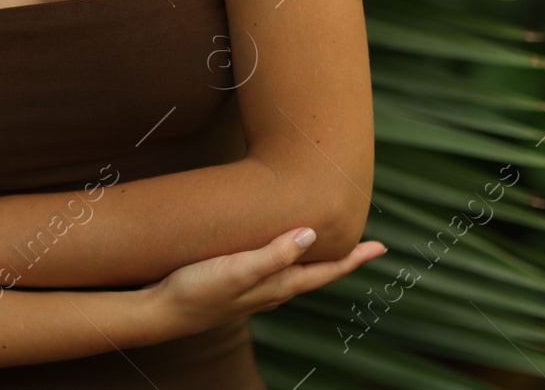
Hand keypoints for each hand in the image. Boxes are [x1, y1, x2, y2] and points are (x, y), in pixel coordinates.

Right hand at [150, 228, 385, 333]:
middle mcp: (273, 290)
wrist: (164, 310)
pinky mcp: (238, 284)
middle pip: (317, 273)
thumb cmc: (199, 289)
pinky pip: (275, 270)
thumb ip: (274, 254)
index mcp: (278, 285)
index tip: (380, 247)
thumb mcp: (238, 269)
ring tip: (328, 244)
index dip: (354, 258)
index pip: (326, 271)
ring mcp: (256, 290)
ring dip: (316, 259)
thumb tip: (312, 234)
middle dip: (341, 258)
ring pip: (297, 273)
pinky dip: (288, 258)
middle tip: (363, 243)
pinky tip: (279, 251)